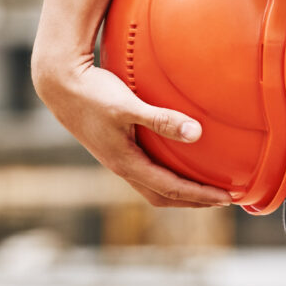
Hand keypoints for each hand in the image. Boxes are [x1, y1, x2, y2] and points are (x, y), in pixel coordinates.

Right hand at [34, 59, 232, 207]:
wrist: (58, 84)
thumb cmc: (92, 93)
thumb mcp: (127, 105)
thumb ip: (161, 119)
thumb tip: (196, 133)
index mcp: (126, 162)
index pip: (171, 189)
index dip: (200, 196)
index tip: (227, 198)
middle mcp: (121, 166)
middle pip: (163, 196)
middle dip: (193, 201)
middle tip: (221, 199)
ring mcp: (116, 158)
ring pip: (153, 184)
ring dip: (179, 189)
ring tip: (203, 185)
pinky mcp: (114, 146)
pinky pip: (146, 169)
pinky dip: (166, 173)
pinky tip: (175, 158)